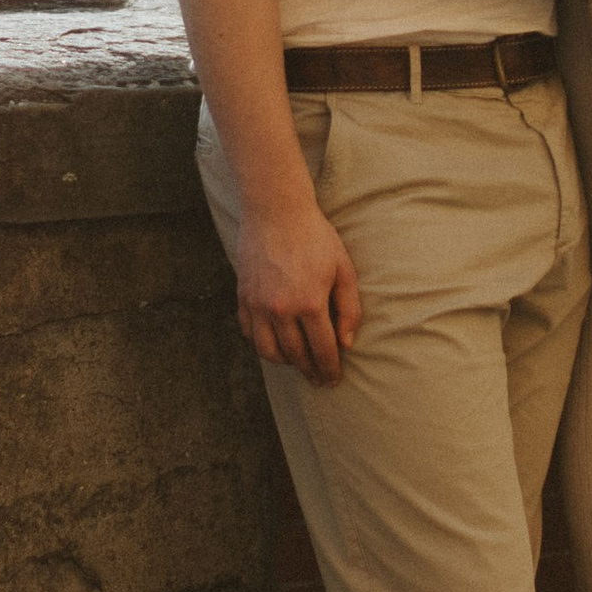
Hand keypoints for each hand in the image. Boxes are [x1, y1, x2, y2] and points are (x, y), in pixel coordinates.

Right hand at [235, 193, 362, 384]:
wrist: (276, 211)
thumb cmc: (315, 237)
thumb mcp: (343, 269)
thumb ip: (348, 308)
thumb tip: (346, 343)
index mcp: (310, 304)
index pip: (322, 350)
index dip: (329, 369)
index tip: (333, 380)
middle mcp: (281, 310)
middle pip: (295, 356)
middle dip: (309, 371)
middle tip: (318, 378)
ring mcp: (258, 305)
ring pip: (268, 351)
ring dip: (284, 362)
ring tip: (297, 362)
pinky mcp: (243, 298)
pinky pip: (249, 333)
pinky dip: (261, 344)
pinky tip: (274, 343)